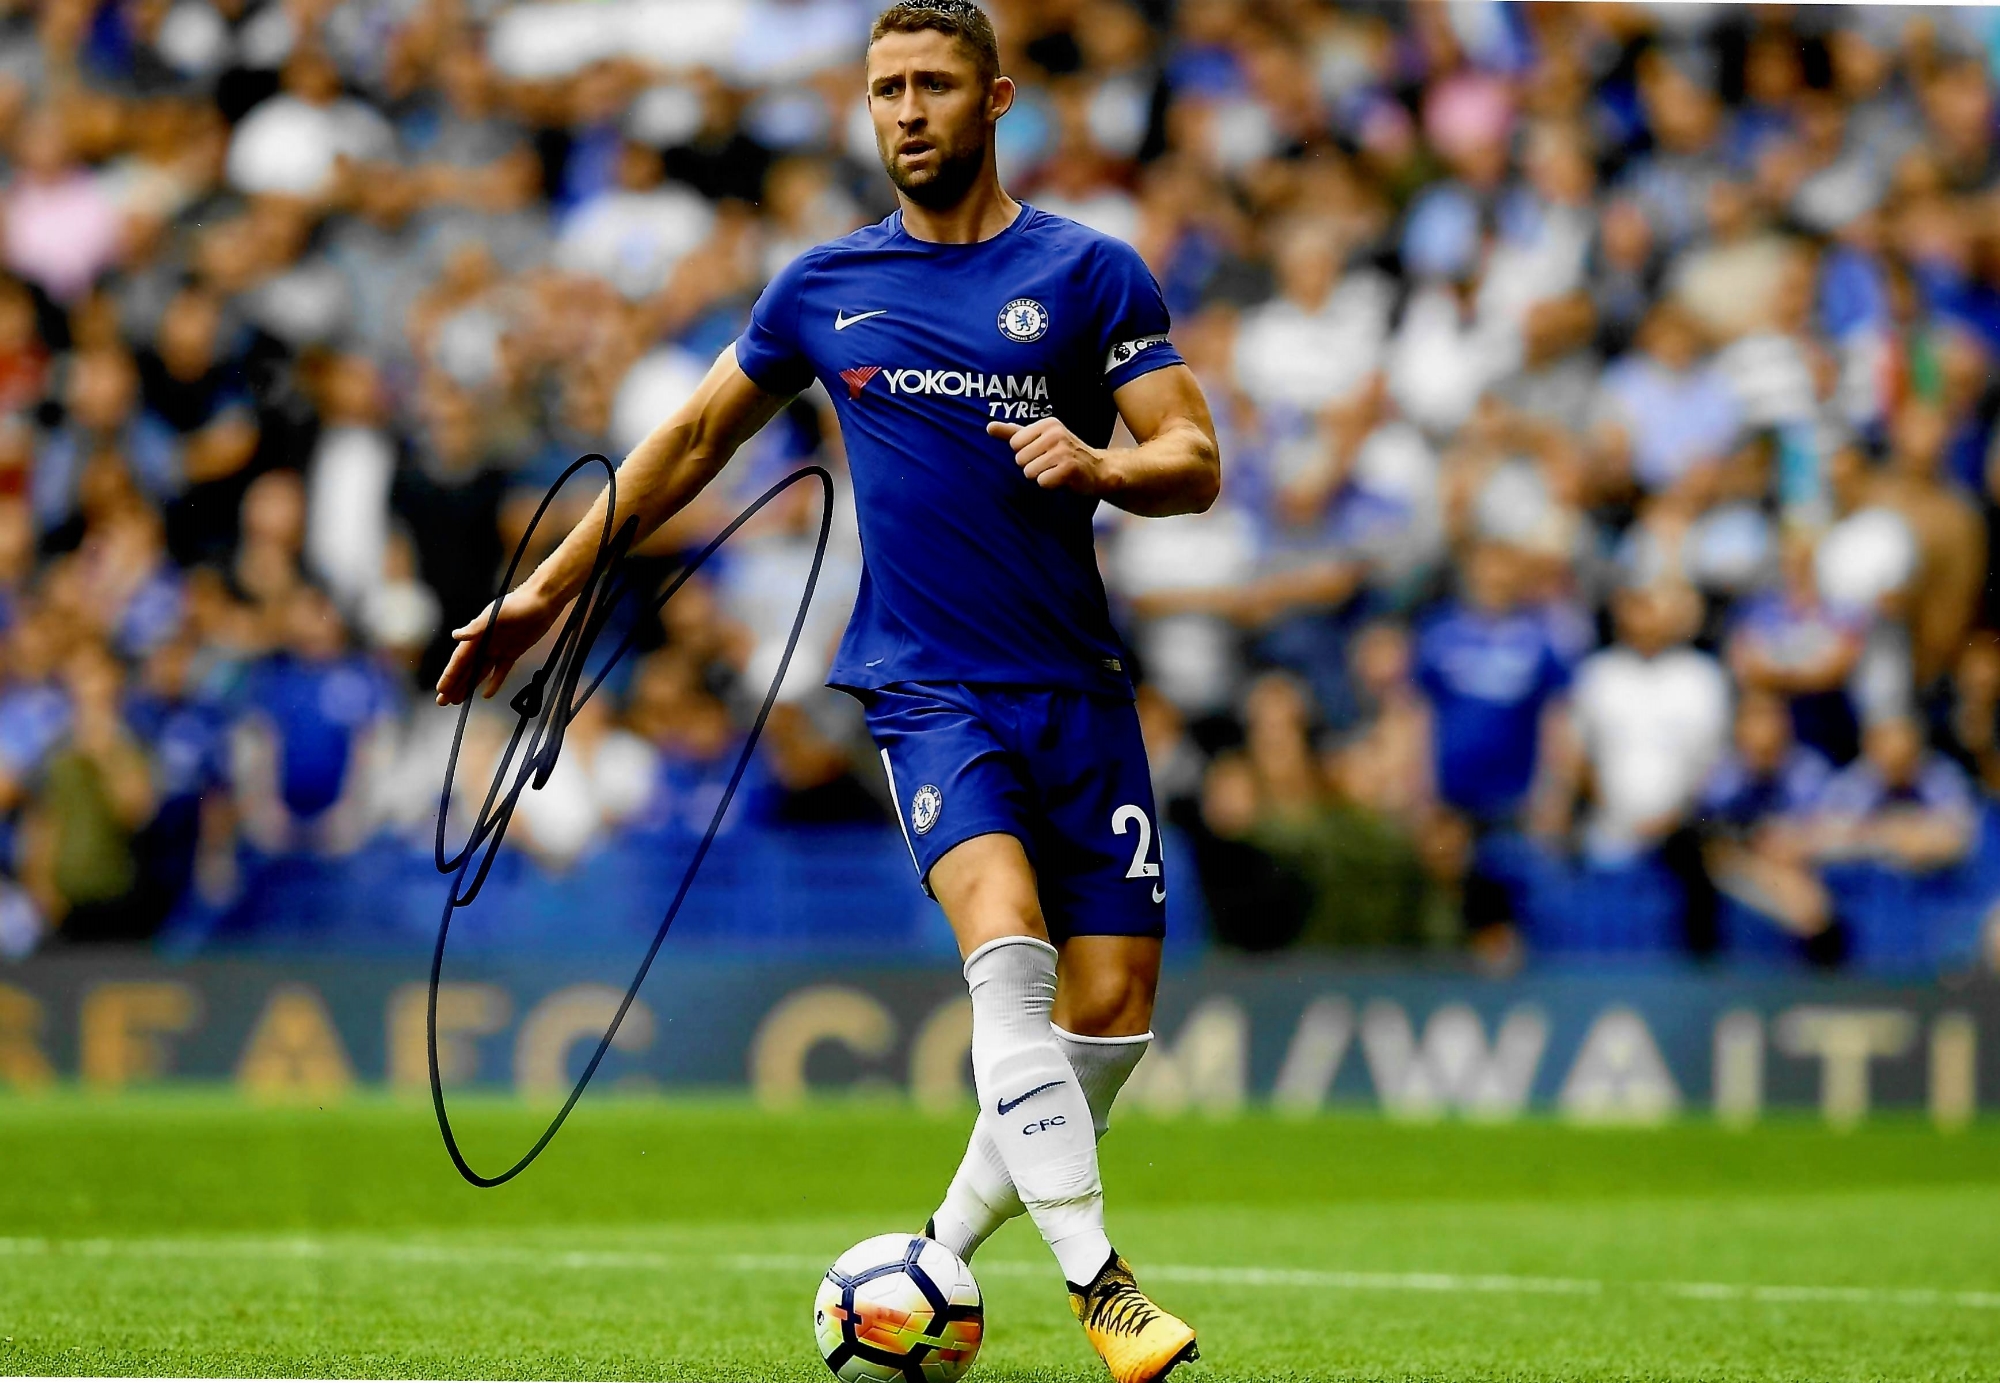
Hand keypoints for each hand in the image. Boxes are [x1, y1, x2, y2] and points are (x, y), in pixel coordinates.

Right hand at [434, 582, 563, 706]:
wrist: (542, 602)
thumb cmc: (518, 604)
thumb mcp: (496, 614)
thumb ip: (477, 627)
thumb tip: (455, 635)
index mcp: (477, 634)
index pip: (459, 659)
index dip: (449, 675)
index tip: (440, 690)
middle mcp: (484, 643)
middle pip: (466, 669)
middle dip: (453, 685)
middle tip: (442, 702)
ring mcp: (498, 649)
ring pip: (480, 672)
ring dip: (468, 686)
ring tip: (457, 701)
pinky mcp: (513, 652)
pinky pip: (500, 671)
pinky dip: (494, 682)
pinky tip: (486, 695)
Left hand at [986, 417, 1105, 495]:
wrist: (1098, 470)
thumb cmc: (1064, 454)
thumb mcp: (1040, 439)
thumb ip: (1013, 433)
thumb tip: (988, 427)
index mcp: (1047, 424)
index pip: (1015, 444)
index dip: (1025, 454)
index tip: (1043, 454)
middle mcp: (1055, 433)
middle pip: (1020, 459)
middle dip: (1032, 467)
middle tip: (1051, 465)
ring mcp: (1063, 450)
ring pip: (1029, 472)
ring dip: (1041, 477)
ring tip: (1056, 471)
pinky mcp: (1069, 468)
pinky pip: (1042, 482)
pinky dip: (1050, 485)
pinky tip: (1061, 480)